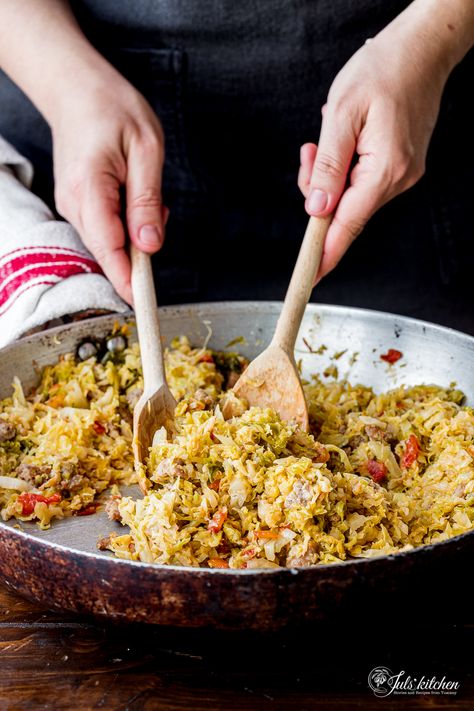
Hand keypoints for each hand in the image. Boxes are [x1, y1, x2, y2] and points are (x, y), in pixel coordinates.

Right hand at [52, 69, 166, 303]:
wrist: (75, 86)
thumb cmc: (111, 107)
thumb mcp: (146, 148)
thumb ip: (147, 200)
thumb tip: (150, 244)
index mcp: (90, 189)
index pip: (108, 247)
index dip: (126, 277)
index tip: (142, 300)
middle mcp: (74, 203)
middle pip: (107, 250)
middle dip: (139, 249)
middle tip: (158, 211)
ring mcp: (72, 205)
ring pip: (108, 240)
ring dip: (134, 232)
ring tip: (143, 187)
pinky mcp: (77, 204)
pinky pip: (105, 227)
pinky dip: (126, 222)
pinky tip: (134, 192)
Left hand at [298, 0, 469, 280]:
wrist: (421, 50)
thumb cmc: (383, 71)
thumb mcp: (341, 115)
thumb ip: (327, 167)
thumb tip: (316, 208)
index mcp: (384, 170)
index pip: (347, 225)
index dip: (325, 253)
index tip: (310, 276)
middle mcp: (398, 180)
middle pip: (344, 210)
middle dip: (318, 191)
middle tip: (309, 152)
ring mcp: (402, 175)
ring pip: (351, 196)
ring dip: (330, 175)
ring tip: (328, 137)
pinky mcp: (400, 167)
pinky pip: (362, 182)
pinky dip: (344, 169)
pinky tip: (344, 141)